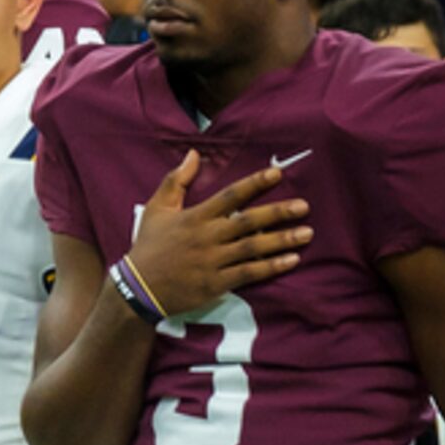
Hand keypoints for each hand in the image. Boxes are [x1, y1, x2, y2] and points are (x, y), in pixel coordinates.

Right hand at [121, 149, 312, 316]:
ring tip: (306, 233)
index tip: (277, 174)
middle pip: (248, 221)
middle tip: (304, 207)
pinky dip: (270, 266)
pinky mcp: (214, 284)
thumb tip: (192, 154)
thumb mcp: (155, 210)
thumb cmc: (148, 247)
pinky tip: (291, 261)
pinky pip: (247, 273)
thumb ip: (175, 181)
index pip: (230, 196)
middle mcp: (207, 237)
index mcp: (195, 217)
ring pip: (253, 247)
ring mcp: (212, 261)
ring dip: (282, 240)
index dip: (255, 184)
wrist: (137, 289)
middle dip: (278, 213)